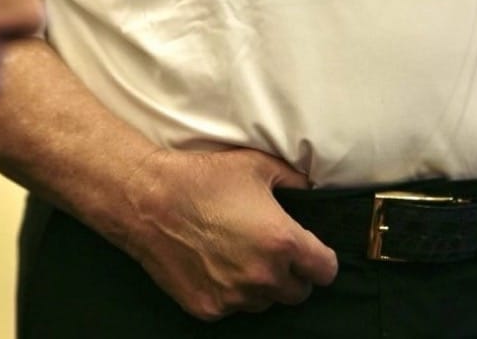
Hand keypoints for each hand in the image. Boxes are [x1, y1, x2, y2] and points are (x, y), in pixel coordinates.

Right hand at [122, 147, 338, 320]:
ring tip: (242, 254)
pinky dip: (232, 292)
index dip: (322, 260)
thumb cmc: (204, 179)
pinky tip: (217, 264)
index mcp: (282, 242)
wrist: (151, 201)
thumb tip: (312, 188)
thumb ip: (293, 180)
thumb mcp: (257, 166)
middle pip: (298, 292)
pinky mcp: (209, 309)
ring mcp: (235, 297)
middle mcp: (263, 276)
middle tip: (274, 250)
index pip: (325, 271)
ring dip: (262, 285)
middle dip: (293, 274)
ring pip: (265, 302)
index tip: (313, 252)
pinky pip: (233, 307)